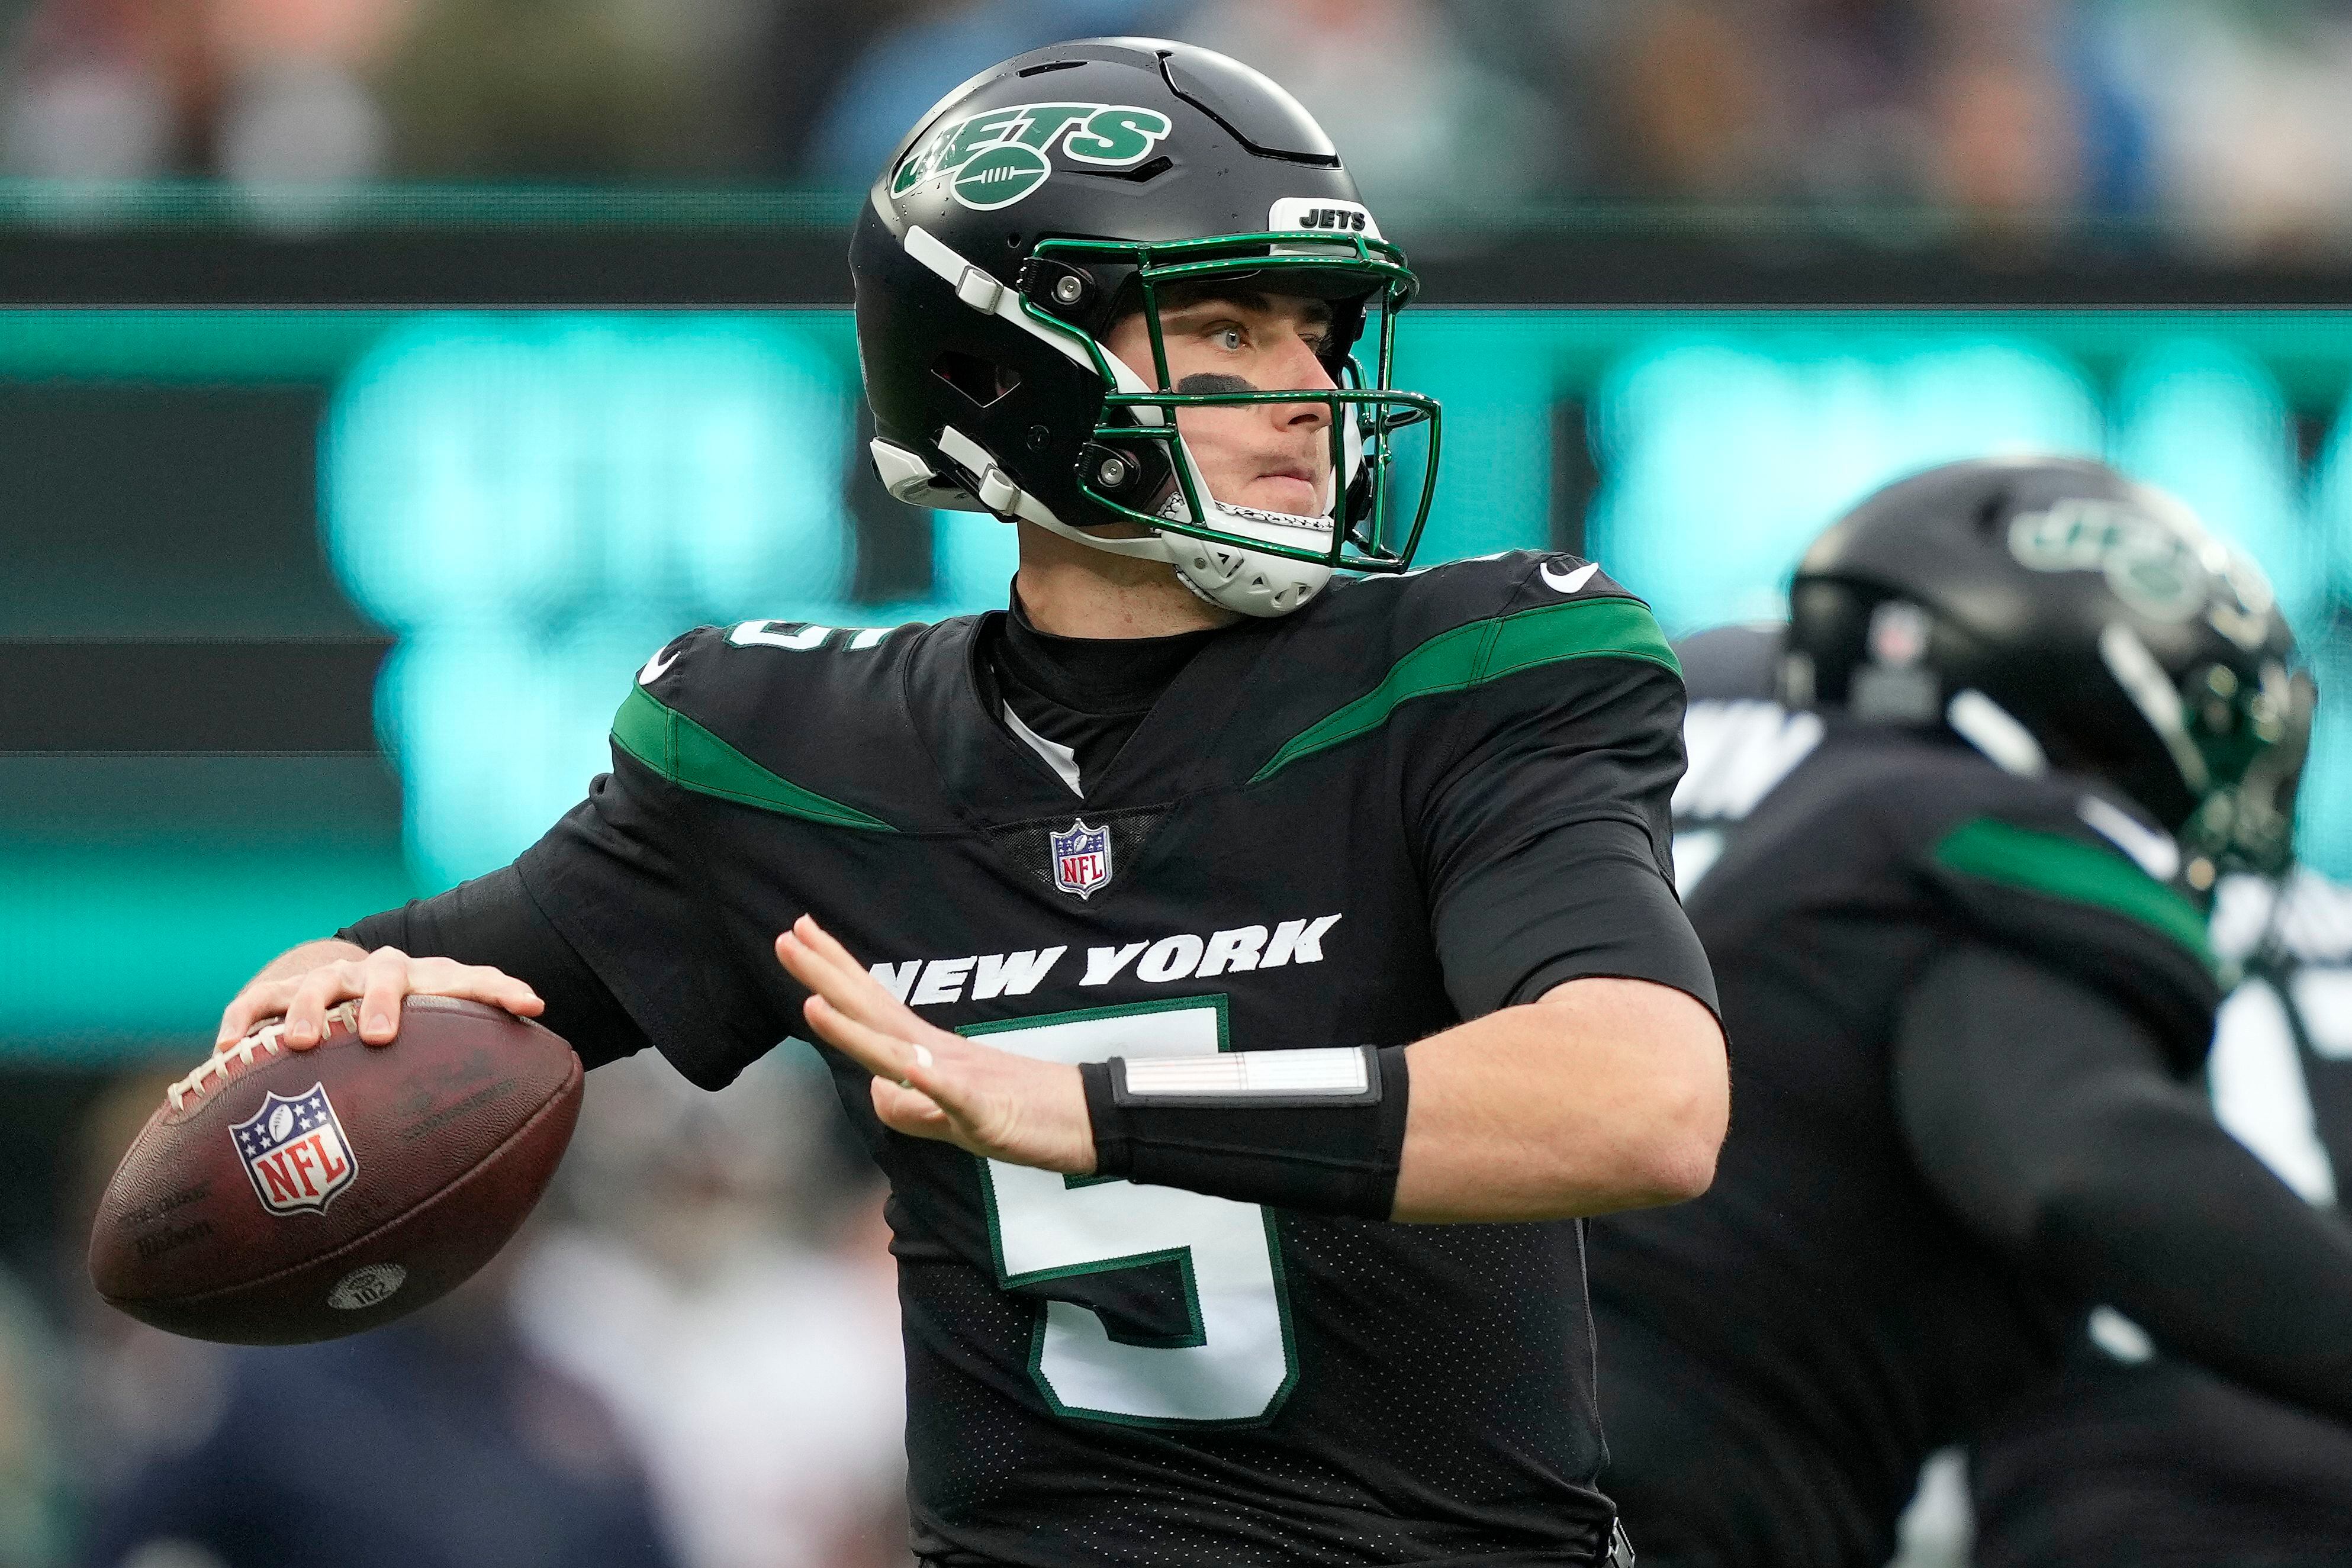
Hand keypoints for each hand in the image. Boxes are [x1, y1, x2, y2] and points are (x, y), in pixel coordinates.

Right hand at [216, 944, 544, 1051]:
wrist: (349, 987)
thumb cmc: (409, 1032)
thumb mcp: (441, 1043)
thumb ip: (476, 1073)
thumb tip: (535, 1129)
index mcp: (429, 982)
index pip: (471, 978)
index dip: (500, 990)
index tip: (529, 1006)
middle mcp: (379, 974)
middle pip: (385, 974)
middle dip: (380, 1001)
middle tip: (379, 1038)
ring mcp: (328, 979)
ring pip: (314, 983)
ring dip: (308, 1010)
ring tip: (298, 1044)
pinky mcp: (280, 993)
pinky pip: (255, 1002)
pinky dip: (242, 1024)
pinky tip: (226, 1057)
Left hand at [774, 915, 1095, 1175]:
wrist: (1088, 1122)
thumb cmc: (1022, 1116)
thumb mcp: (953, 1118)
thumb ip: (911, 1107)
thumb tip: (873, 1090)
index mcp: (929, 1054)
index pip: (872, 1007)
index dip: (833, 974)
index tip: (799, 938)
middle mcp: (939, 1056)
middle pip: (875, 1012)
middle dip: (827, 977)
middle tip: (787, 936)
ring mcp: (962, 1081)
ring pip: (899, 1052)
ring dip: (857, 1028)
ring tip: (815, 1003)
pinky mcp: (987, 1111)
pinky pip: (954, 1096)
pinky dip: (929, 1083)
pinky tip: (905, 1072)